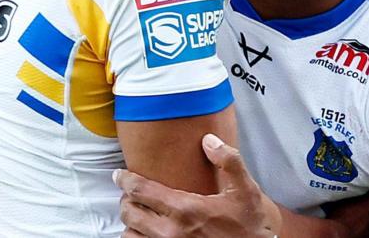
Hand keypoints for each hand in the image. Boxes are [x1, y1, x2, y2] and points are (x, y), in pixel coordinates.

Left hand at [115, 134, 280, 237]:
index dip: (125, 179)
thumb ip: (228, 161)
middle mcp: (171, 232)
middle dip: (126, 200)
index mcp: (186, 209)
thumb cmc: (249, 224)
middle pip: (129, 212)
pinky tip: (146, 232)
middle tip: (132, 193)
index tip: (119, 174)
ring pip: (130, 234)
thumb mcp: (246, 189)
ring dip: (130, 222)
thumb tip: (208, 140)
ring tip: (138, 213)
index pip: (141, 191)